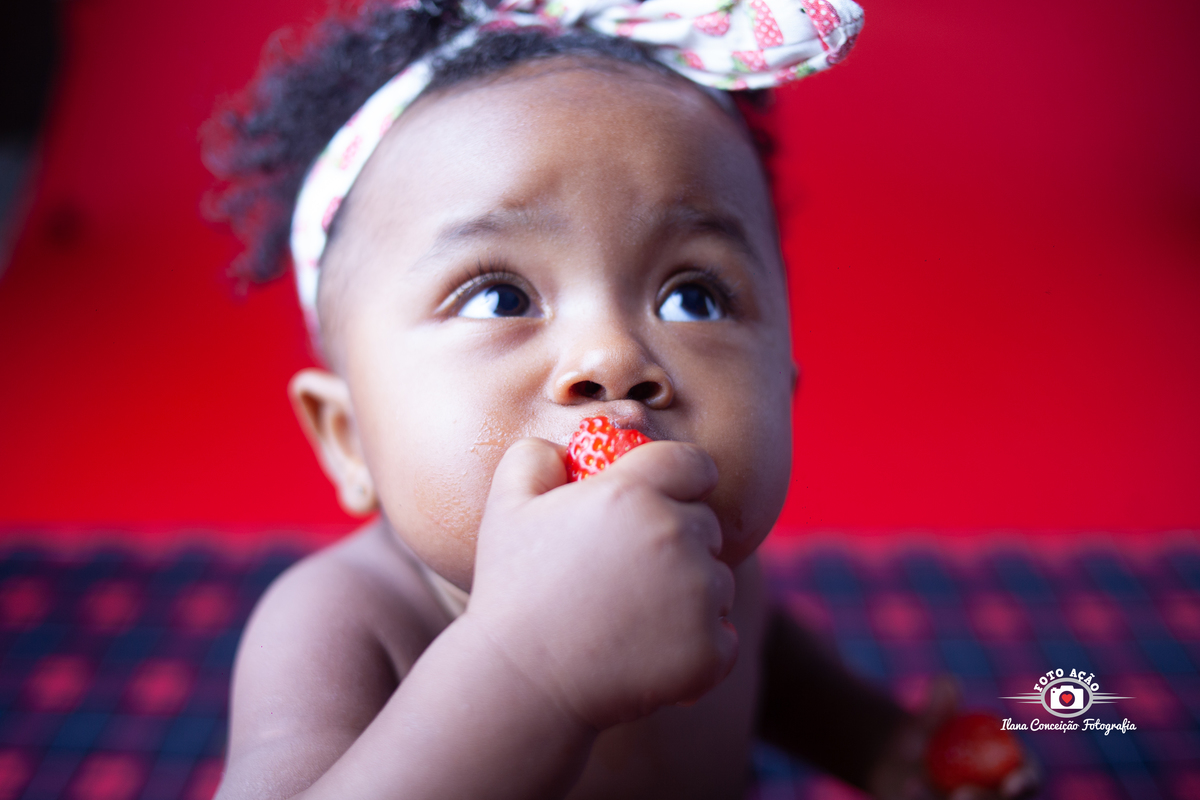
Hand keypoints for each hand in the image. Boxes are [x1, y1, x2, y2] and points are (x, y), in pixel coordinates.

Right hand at [465, 436, 738, 729]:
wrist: (522, 682)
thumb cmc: (512, 591)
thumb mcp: (506, 507)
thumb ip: (535, 458)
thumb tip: (561, 447)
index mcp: (632, 493)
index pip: (695, 464)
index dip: (682, 481)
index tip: (665, 502)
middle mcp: (675, 535)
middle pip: (706, 525)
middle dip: (679, 543)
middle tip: (629, 576)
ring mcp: (699, 595)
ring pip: (718, 582)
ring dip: (690, 597)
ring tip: (633, 618)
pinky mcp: (710, 649)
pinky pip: (724, 638)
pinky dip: (697, 648)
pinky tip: (649, 653)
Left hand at [867, 676, 1039, 799]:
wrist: (900, 756)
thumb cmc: (928, 730)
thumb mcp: (929, 716)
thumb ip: (939, 702)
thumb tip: (947, 682)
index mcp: (1012, 767)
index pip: (1029, 778)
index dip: (1025, 782)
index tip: (1009, 782)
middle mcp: (999, 794)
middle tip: (960, 795)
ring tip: (913, 785)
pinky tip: (908, 789)